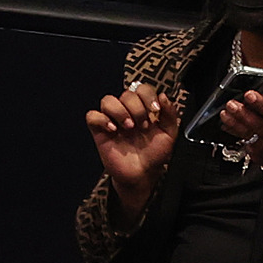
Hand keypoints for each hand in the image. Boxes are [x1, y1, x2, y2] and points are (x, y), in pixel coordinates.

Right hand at [86, 82, 178, 222]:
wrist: (143, 174)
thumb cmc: (155, 154)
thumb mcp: (170, 134)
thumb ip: (170, 114)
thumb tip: (163, 96)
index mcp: (144, 109)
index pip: (141, 89)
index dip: (148, 95)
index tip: (155, 110)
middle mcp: (128, 112)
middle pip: (126, 93)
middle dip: (137, 108)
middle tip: (143, 125)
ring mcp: (113, 120)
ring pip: (108, 100)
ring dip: (120, 111)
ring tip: (129, 127)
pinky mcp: (100, 131)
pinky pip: (92, 116)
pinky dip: (102, 120)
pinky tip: (113, 130)